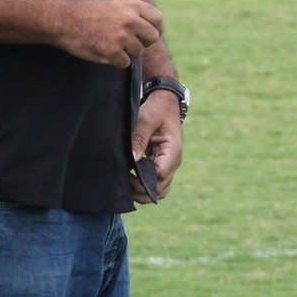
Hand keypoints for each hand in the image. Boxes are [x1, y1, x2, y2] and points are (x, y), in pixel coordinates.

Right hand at [56, 0, 163, 67]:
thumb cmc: (91, 13)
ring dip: (127, 52)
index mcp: (132, 5)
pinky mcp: (112, 51)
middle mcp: (130, 19)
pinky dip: (116, 61)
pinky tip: (104, 51)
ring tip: (111, 44)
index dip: (155, 30)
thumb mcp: (117, 4)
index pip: (158, 20)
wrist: (66, 20)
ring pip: (138, 52)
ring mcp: (122, 36)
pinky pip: (125, 63)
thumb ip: (136, 13)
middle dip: (143, 43)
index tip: (148, 35)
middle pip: (152, 38)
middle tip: (128, 42)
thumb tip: (155, 29)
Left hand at [131, 88, 183, 202]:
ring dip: (144, 192)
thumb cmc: (156, 109)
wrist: (166, 103)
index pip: (160, 175)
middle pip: (161, 188)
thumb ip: (139, 139)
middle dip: (142, 190)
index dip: (143, 180)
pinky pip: (158, 184)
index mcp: (173, 150)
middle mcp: (174, 161)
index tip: (127, 175)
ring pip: (161, 190)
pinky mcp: (163, 165)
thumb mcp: (146, 119)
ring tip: (126, 184)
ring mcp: (170, 165)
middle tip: (123, 183)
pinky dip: (146, 187)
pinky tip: (132, 180)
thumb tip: (133, 160)